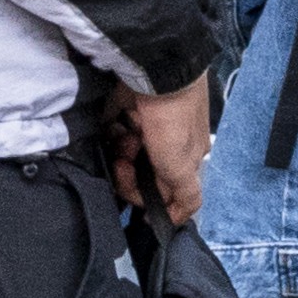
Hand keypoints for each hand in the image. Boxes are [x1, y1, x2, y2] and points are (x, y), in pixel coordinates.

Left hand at [111, 75, 212, 223]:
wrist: (159, 76)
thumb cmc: (174, 123)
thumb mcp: (183, 166)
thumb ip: (186, 197)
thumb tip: (176, 222)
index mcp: (185, 161)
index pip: (161, 191)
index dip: (142, 194)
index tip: (132, 184)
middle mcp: (166, 147)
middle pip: (138, 174)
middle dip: (127, 171)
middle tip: (124, 157)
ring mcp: (145, 130)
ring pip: (124, 155)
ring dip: (120, 151)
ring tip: (124, 134)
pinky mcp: (126, 114)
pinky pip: (112, 134)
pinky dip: (112, 133)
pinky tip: (117, 124)